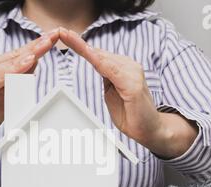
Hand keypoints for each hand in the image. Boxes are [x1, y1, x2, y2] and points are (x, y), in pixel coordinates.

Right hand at [0, 30, 59, 164]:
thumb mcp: (7, 97)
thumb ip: (18, 81)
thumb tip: (34, 66)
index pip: (19, 54)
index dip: (37, 46)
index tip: (53, 37)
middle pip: (17, 53)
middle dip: (38, 44)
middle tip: (55, 34)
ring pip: (11, 62)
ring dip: (30, 52)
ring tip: (46, 43)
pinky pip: (1, 75)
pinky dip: (16, 68)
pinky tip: (28, 61)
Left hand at [59, 28, 197, 158]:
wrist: (150, 130)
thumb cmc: (131, 113)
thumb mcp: (112, 94)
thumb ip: (106, 80)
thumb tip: (98, 67)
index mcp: (122, 69)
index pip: (97, 55)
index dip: (80, 45)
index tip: (65, 36)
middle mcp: (128, 66)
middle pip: (98, 52)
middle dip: (77, 42)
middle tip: (61, 32)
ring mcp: (132, 73)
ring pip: (103, 58)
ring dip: (84, 47)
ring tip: (67, 37)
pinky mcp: (133, 84)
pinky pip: (112, 71)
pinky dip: (98, 61)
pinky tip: (87, 53)